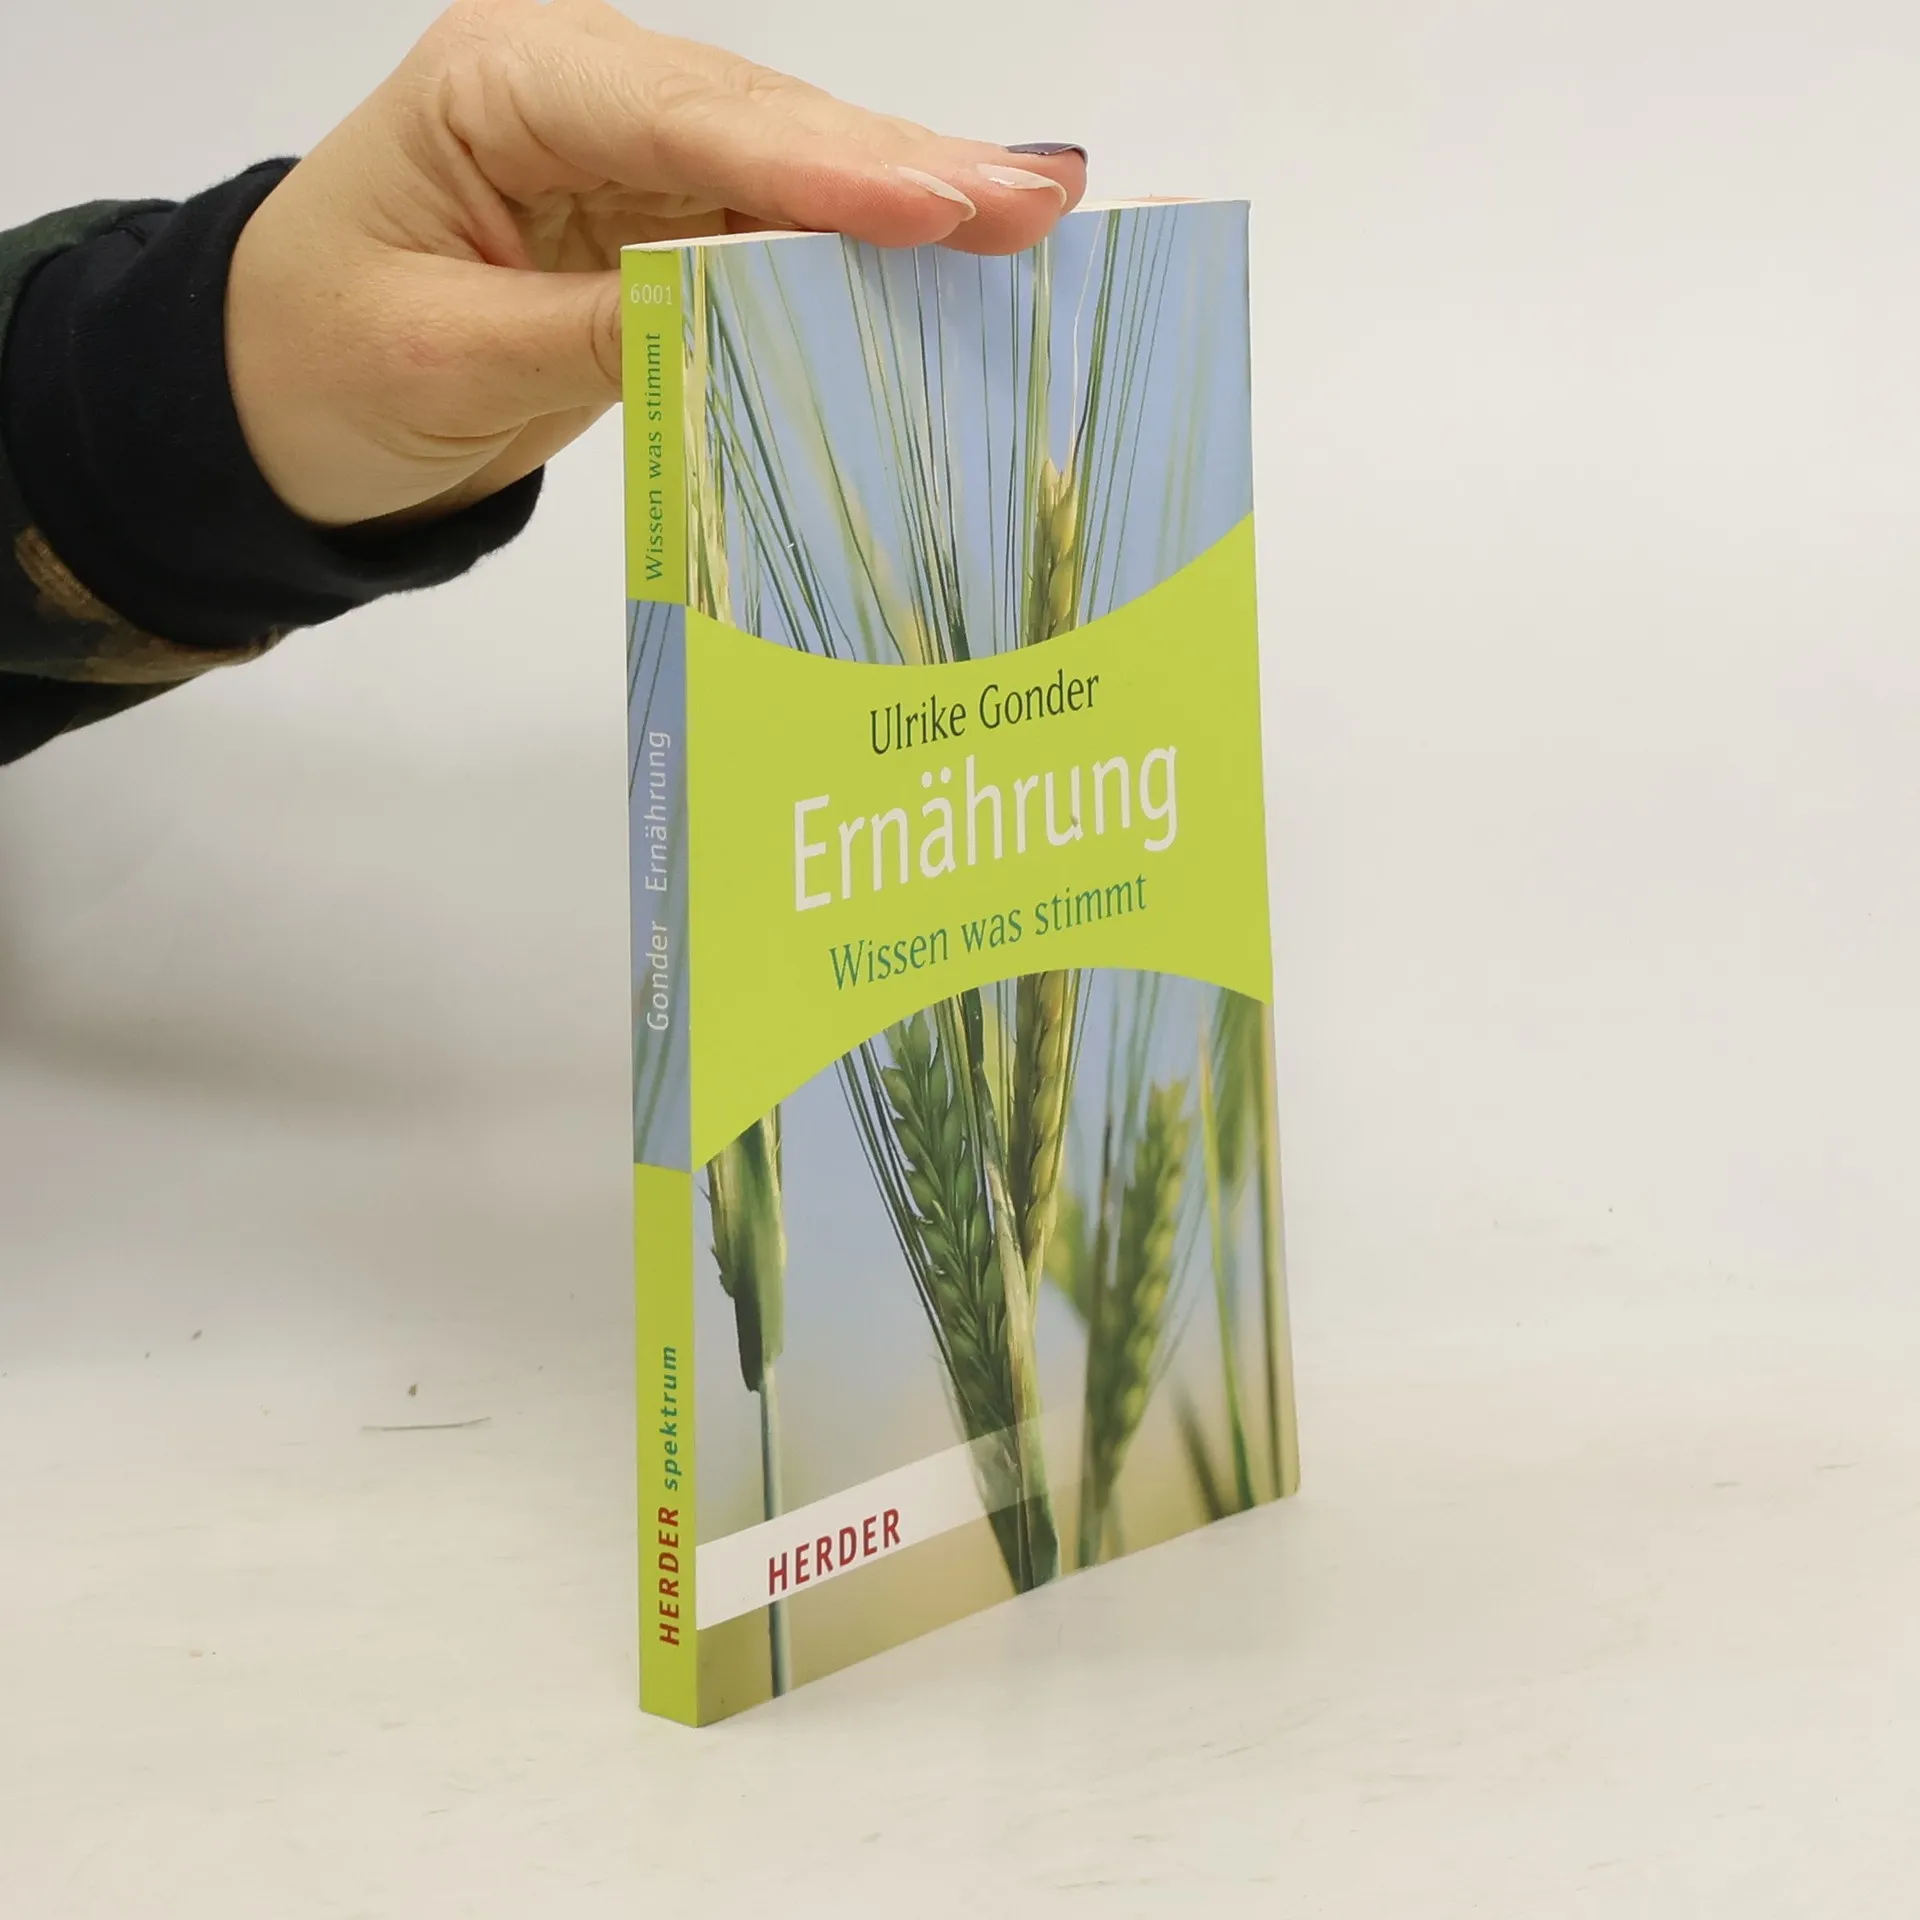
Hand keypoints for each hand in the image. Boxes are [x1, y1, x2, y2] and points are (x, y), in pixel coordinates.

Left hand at [225, 0, 1086, 527]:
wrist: (275, 399)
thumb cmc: (316, 360)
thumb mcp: (444, 357)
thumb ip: (593, 328)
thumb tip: (736, 312)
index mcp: (502, 84)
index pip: (685, 121)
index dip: (819, 171)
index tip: (936, 209)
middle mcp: (578, 92)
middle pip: (764, 124)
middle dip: (903, 170)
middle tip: (1039, 199)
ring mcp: (626, 153)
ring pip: (787, 171)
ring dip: (906, 203)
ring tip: (1033, 213)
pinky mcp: (653, 221)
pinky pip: (770, 233)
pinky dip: (856, 255)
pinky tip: (950, 252)